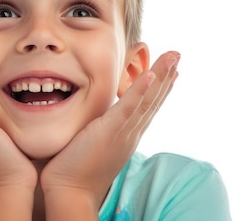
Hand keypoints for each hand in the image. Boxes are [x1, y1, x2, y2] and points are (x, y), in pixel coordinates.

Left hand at [40, 51, 179, 215]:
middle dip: (167, 76)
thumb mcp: (92, 143)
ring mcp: (123, 132)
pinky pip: (128, 108)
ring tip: (173, 56)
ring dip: (161, 76)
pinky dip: (141, 91)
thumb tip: (95, 121)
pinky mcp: (110, 132)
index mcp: (126, 135)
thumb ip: (98, 130)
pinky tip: (151, 74)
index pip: (147, 107)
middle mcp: (130, 133)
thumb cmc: (74, 169)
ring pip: (147, 100)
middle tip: (177, 54)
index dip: (160, 88)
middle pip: (153, 101)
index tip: (171, 71)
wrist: (69, 192)